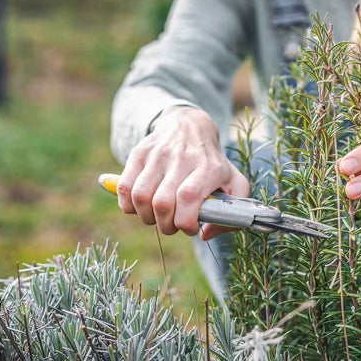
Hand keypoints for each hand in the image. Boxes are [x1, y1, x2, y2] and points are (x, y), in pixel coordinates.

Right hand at [116, 106, 249, 239]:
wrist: (190, 126)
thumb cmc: (213, 164)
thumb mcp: (235, 183)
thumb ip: (230, 215)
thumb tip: (205, 234)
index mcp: (209, 168)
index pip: (189, 197)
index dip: (186, 221)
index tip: (190, 227)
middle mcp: (182, 159)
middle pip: (162, 203)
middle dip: (166, 225)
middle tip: (172, 224)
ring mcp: (158, 155)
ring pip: (141, 196)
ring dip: (147, 217)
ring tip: (157, 216)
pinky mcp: (138, 154)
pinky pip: (125, 187)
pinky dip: (128, 205)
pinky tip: (141, 206)